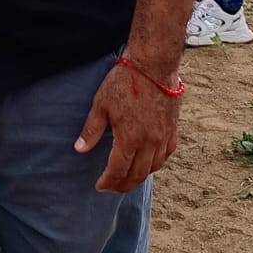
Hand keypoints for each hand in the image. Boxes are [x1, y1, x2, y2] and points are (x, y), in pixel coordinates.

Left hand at [74, 60, 180, 192]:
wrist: (153, 64)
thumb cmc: (125, 81)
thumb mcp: (101, 104)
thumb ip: (92, 130)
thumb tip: (80, 149)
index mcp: (129, 138)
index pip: (118, 170)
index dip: (108, 182)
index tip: (100, 186)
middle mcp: (149, 142)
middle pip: (137, 175)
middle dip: (123, 185)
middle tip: (112, 188)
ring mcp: (163, 137)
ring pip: (153, 168)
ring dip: (140, 177)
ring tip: (128, 178)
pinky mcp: (172, 128)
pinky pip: (166, 155)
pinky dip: (156, 164)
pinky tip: (149, 163)